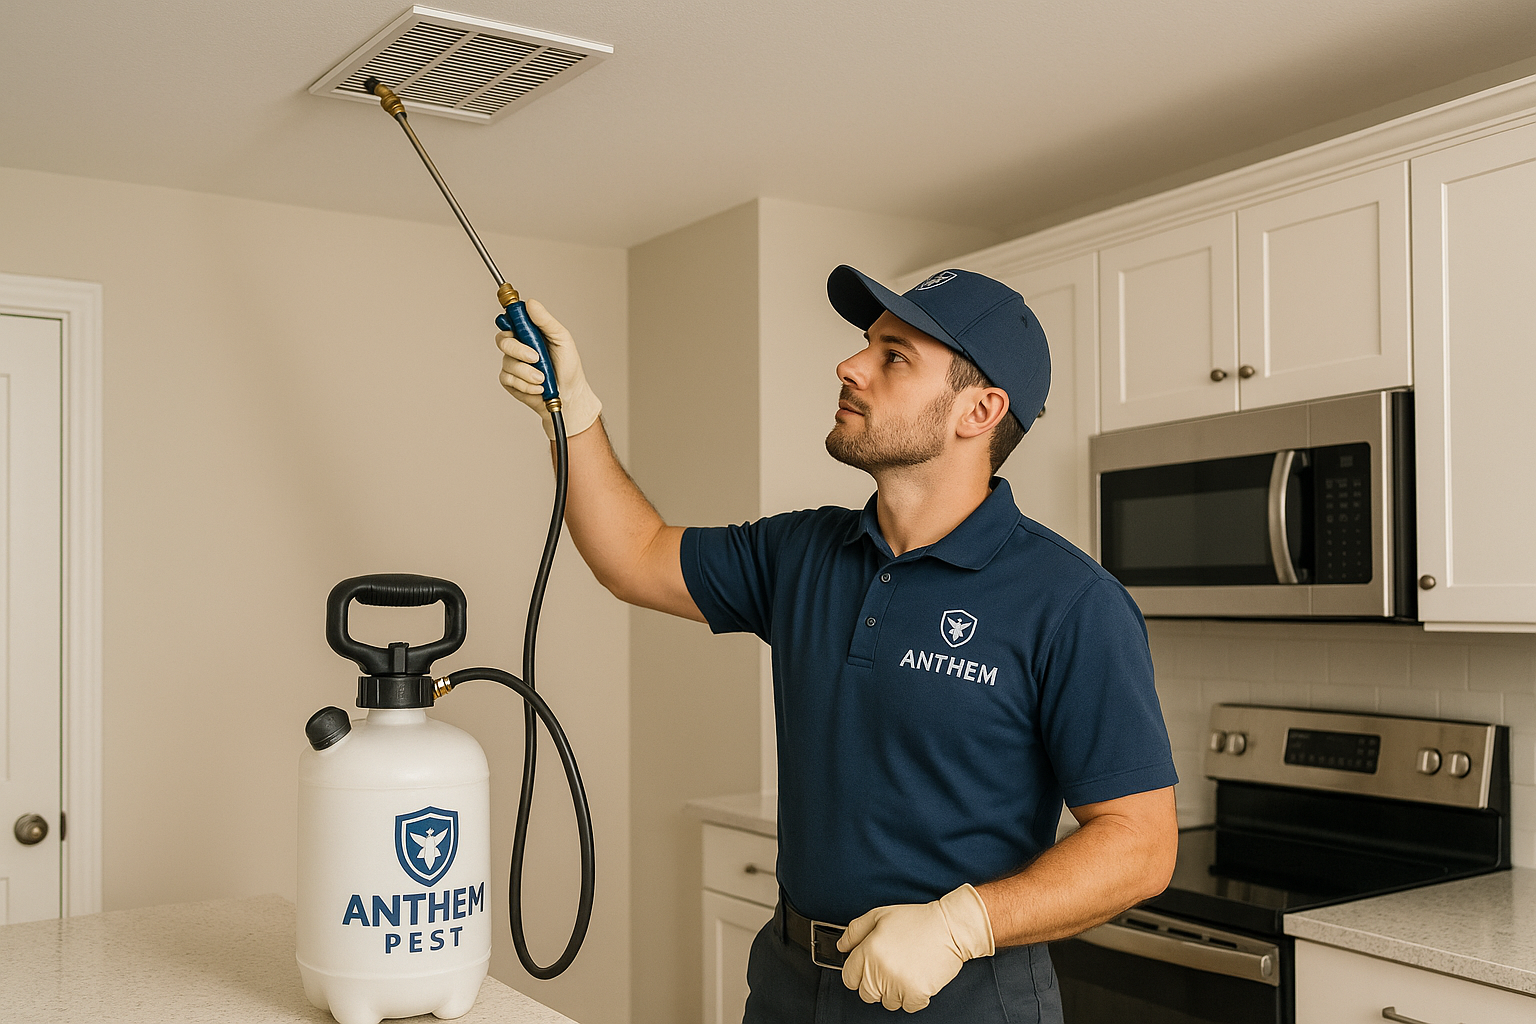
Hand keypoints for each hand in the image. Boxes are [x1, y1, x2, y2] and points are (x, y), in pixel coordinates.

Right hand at [497, 298, 602, 438]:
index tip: (516, 324)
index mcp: (528, 332)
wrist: (569, 395)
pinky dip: (526, 385)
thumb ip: (545, 321)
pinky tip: (539, 388)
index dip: (509, 320)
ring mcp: (512, 363)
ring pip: (508, 362)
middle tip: (536, 358)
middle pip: (503, 340)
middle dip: (519, 350)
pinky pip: (509, 379)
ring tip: (543, 379)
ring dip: (528, 372)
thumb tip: (531, 303)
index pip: (510, 320)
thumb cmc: (567, 366)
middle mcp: (517, 346)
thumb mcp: (562, 339)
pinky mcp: (510, 381)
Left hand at [837, 884, 994, 1012]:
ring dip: (894, 991)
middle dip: (875, 984)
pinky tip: (917, 977)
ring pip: (887, 1002)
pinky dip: (912, 997)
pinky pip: (907, 1007)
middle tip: (891, 968)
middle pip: (866, 994)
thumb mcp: (879, 915)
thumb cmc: (916, 920)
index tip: (868, 969)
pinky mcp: (916, 994)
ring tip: (907, 969)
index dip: (858, 973)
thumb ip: (855, 931)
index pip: (849, 977)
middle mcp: (879, 970)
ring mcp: (897, 984)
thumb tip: (841, 947)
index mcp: (868, 951)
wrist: (949, 927)